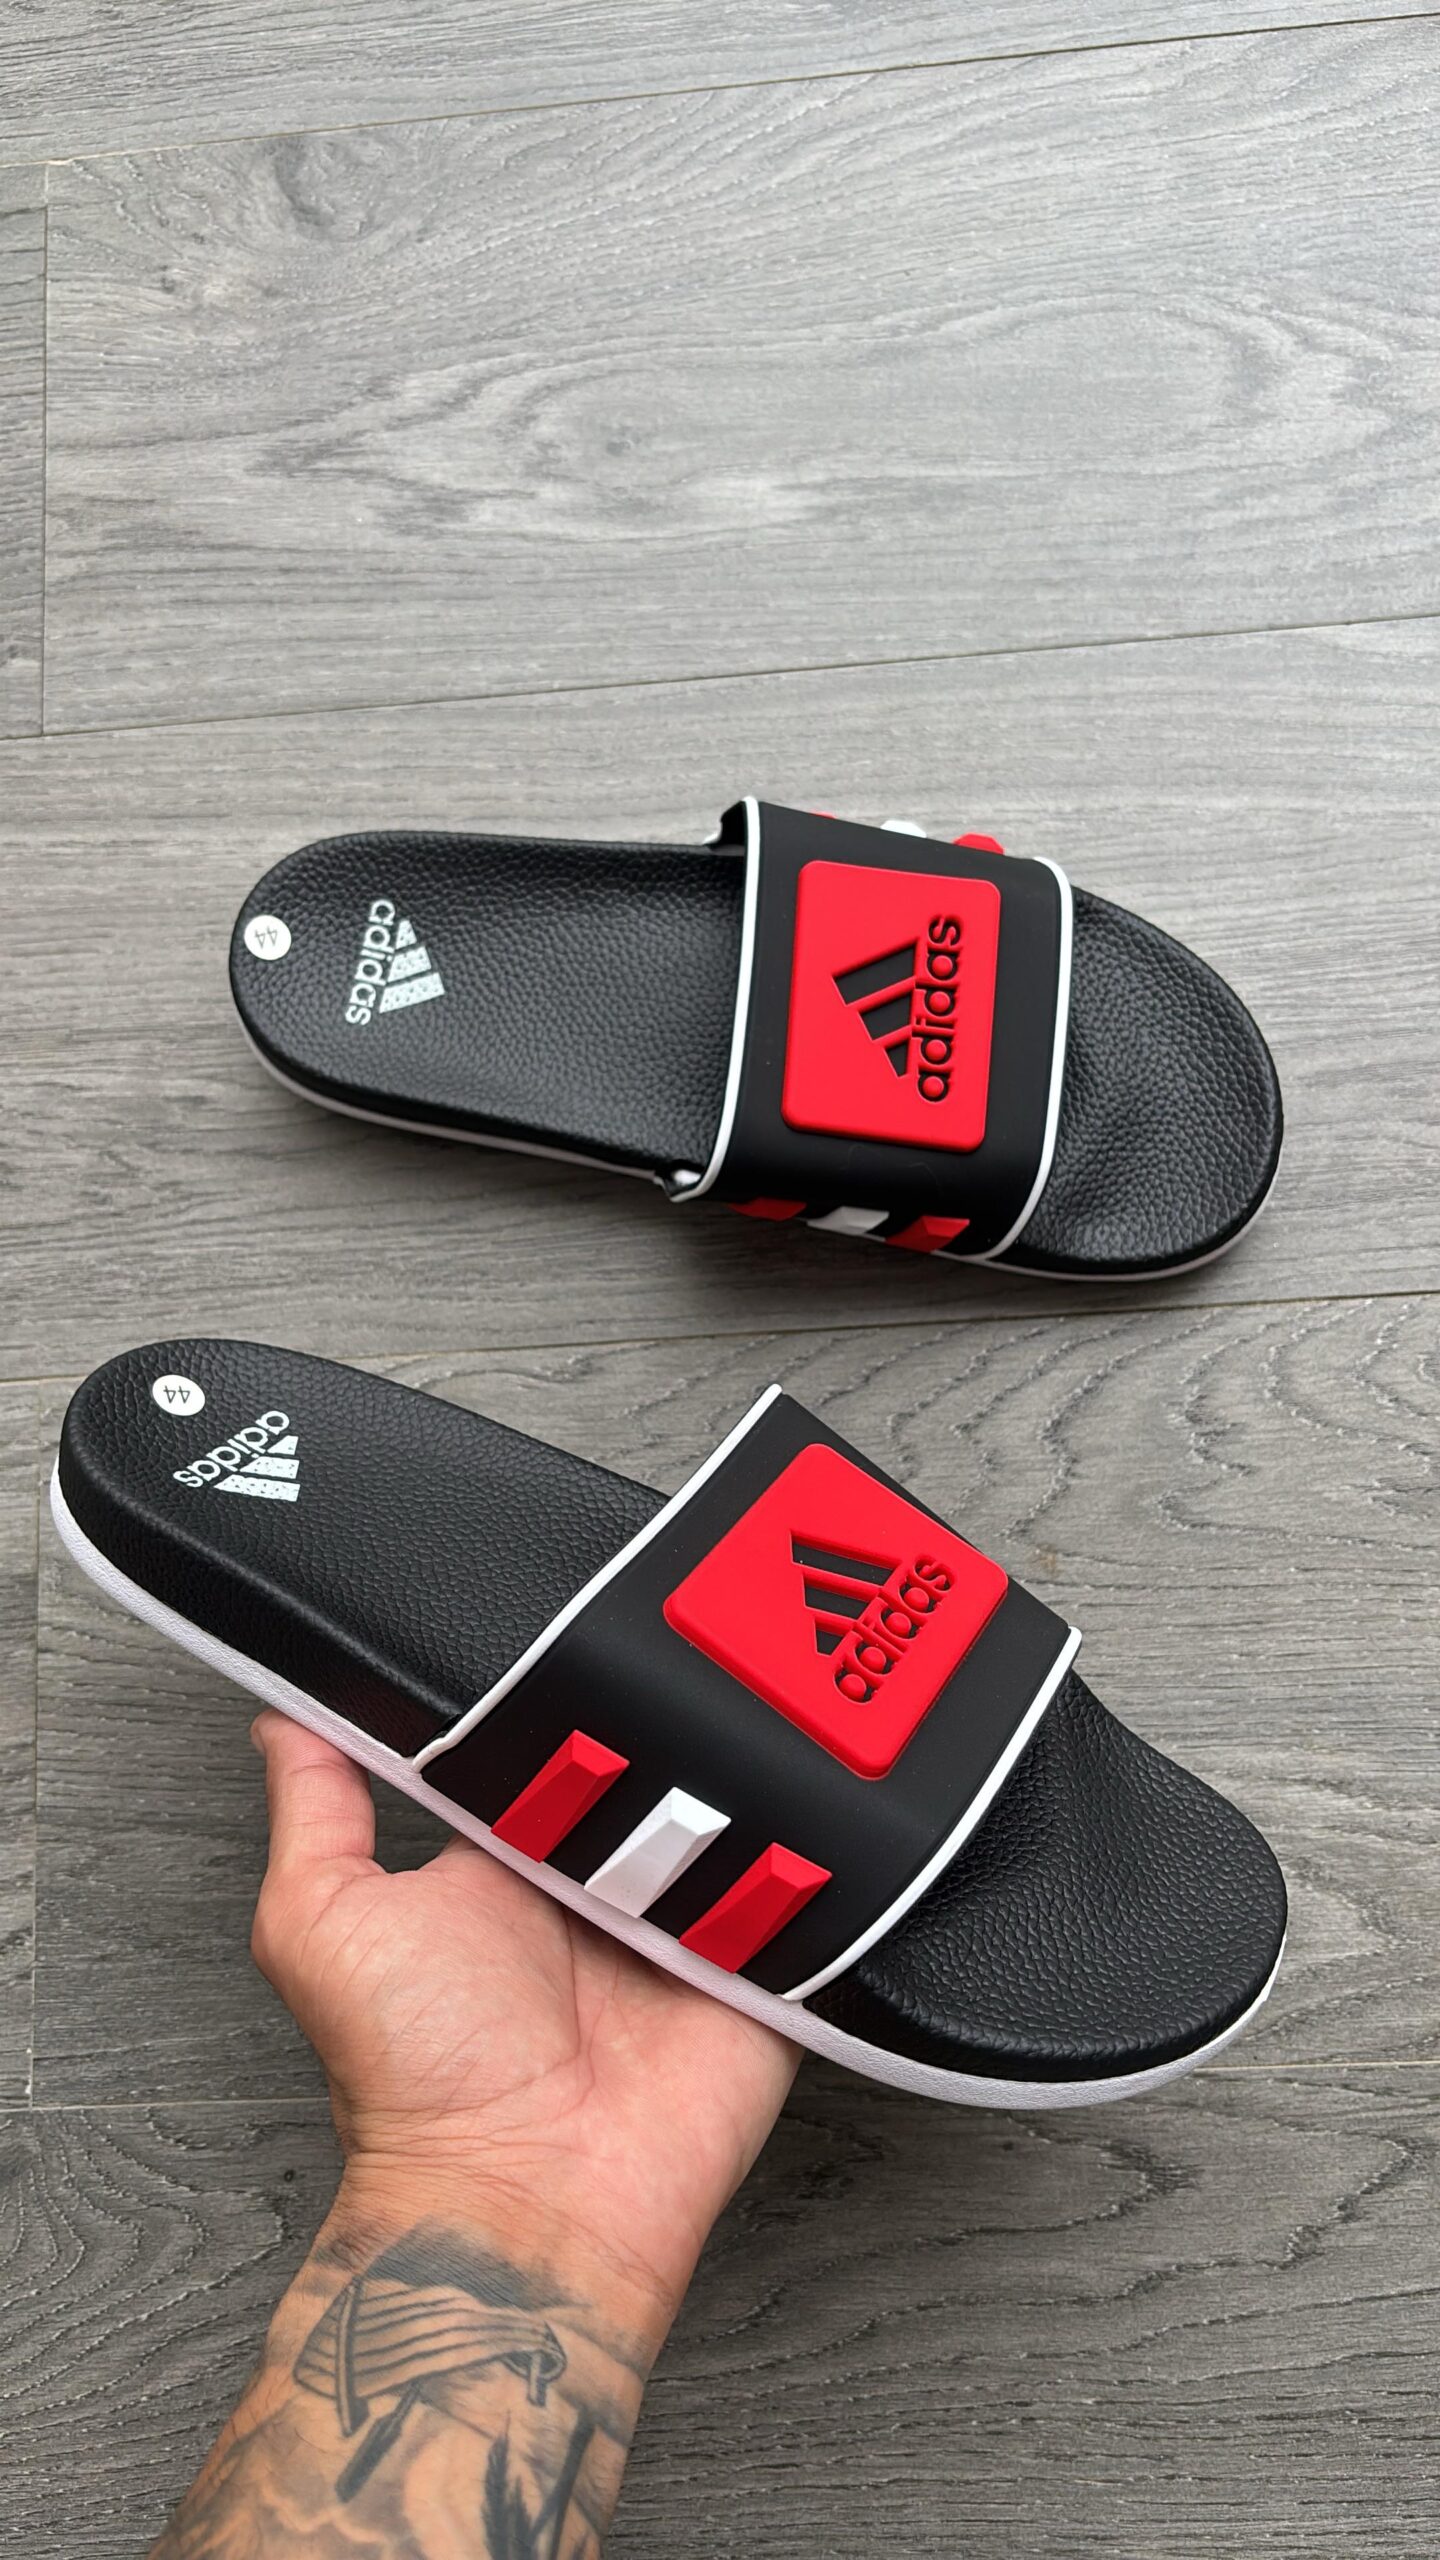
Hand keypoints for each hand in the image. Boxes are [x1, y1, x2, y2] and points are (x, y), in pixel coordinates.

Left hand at [249, 1711, 798, 2327]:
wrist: (527, 2201)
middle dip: (653, 1734)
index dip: (557, 1695)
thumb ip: (316, 1809)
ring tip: (702, 1804)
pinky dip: (804, 1860)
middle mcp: (598, 1883)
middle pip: (650, 1761)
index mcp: (508, 1855)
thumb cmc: (413, 2078)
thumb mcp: (323, 1920)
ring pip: (734, 1809)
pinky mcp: (760, 1970)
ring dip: (728, 1792)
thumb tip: (288, 1712)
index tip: (564, 1652)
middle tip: (638, 1748)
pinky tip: (784, 1836)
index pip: (549, 1739)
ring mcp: (685, 1923)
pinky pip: (805, 1889)